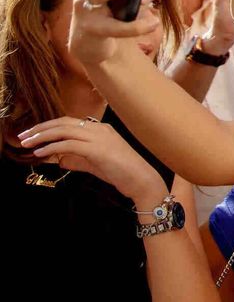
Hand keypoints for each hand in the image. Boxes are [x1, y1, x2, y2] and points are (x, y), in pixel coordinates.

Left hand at [19, 117, 166, 203]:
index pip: (70, 122)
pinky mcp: (97, 149)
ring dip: (42, 136)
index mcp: (101, 129)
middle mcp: (99, 129)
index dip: (50, 126)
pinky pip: (68, 145)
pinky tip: (41, 153)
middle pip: (64, 122)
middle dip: (41, 128)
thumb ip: (79, 159)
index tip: (34, 134)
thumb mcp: (96, 164)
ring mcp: (99, 137)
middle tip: (24, 136)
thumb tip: (61, 160)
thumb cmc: (122, 173)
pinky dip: (52, 148)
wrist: (141, 180)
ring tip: (28, 143)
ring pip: (64, 130)